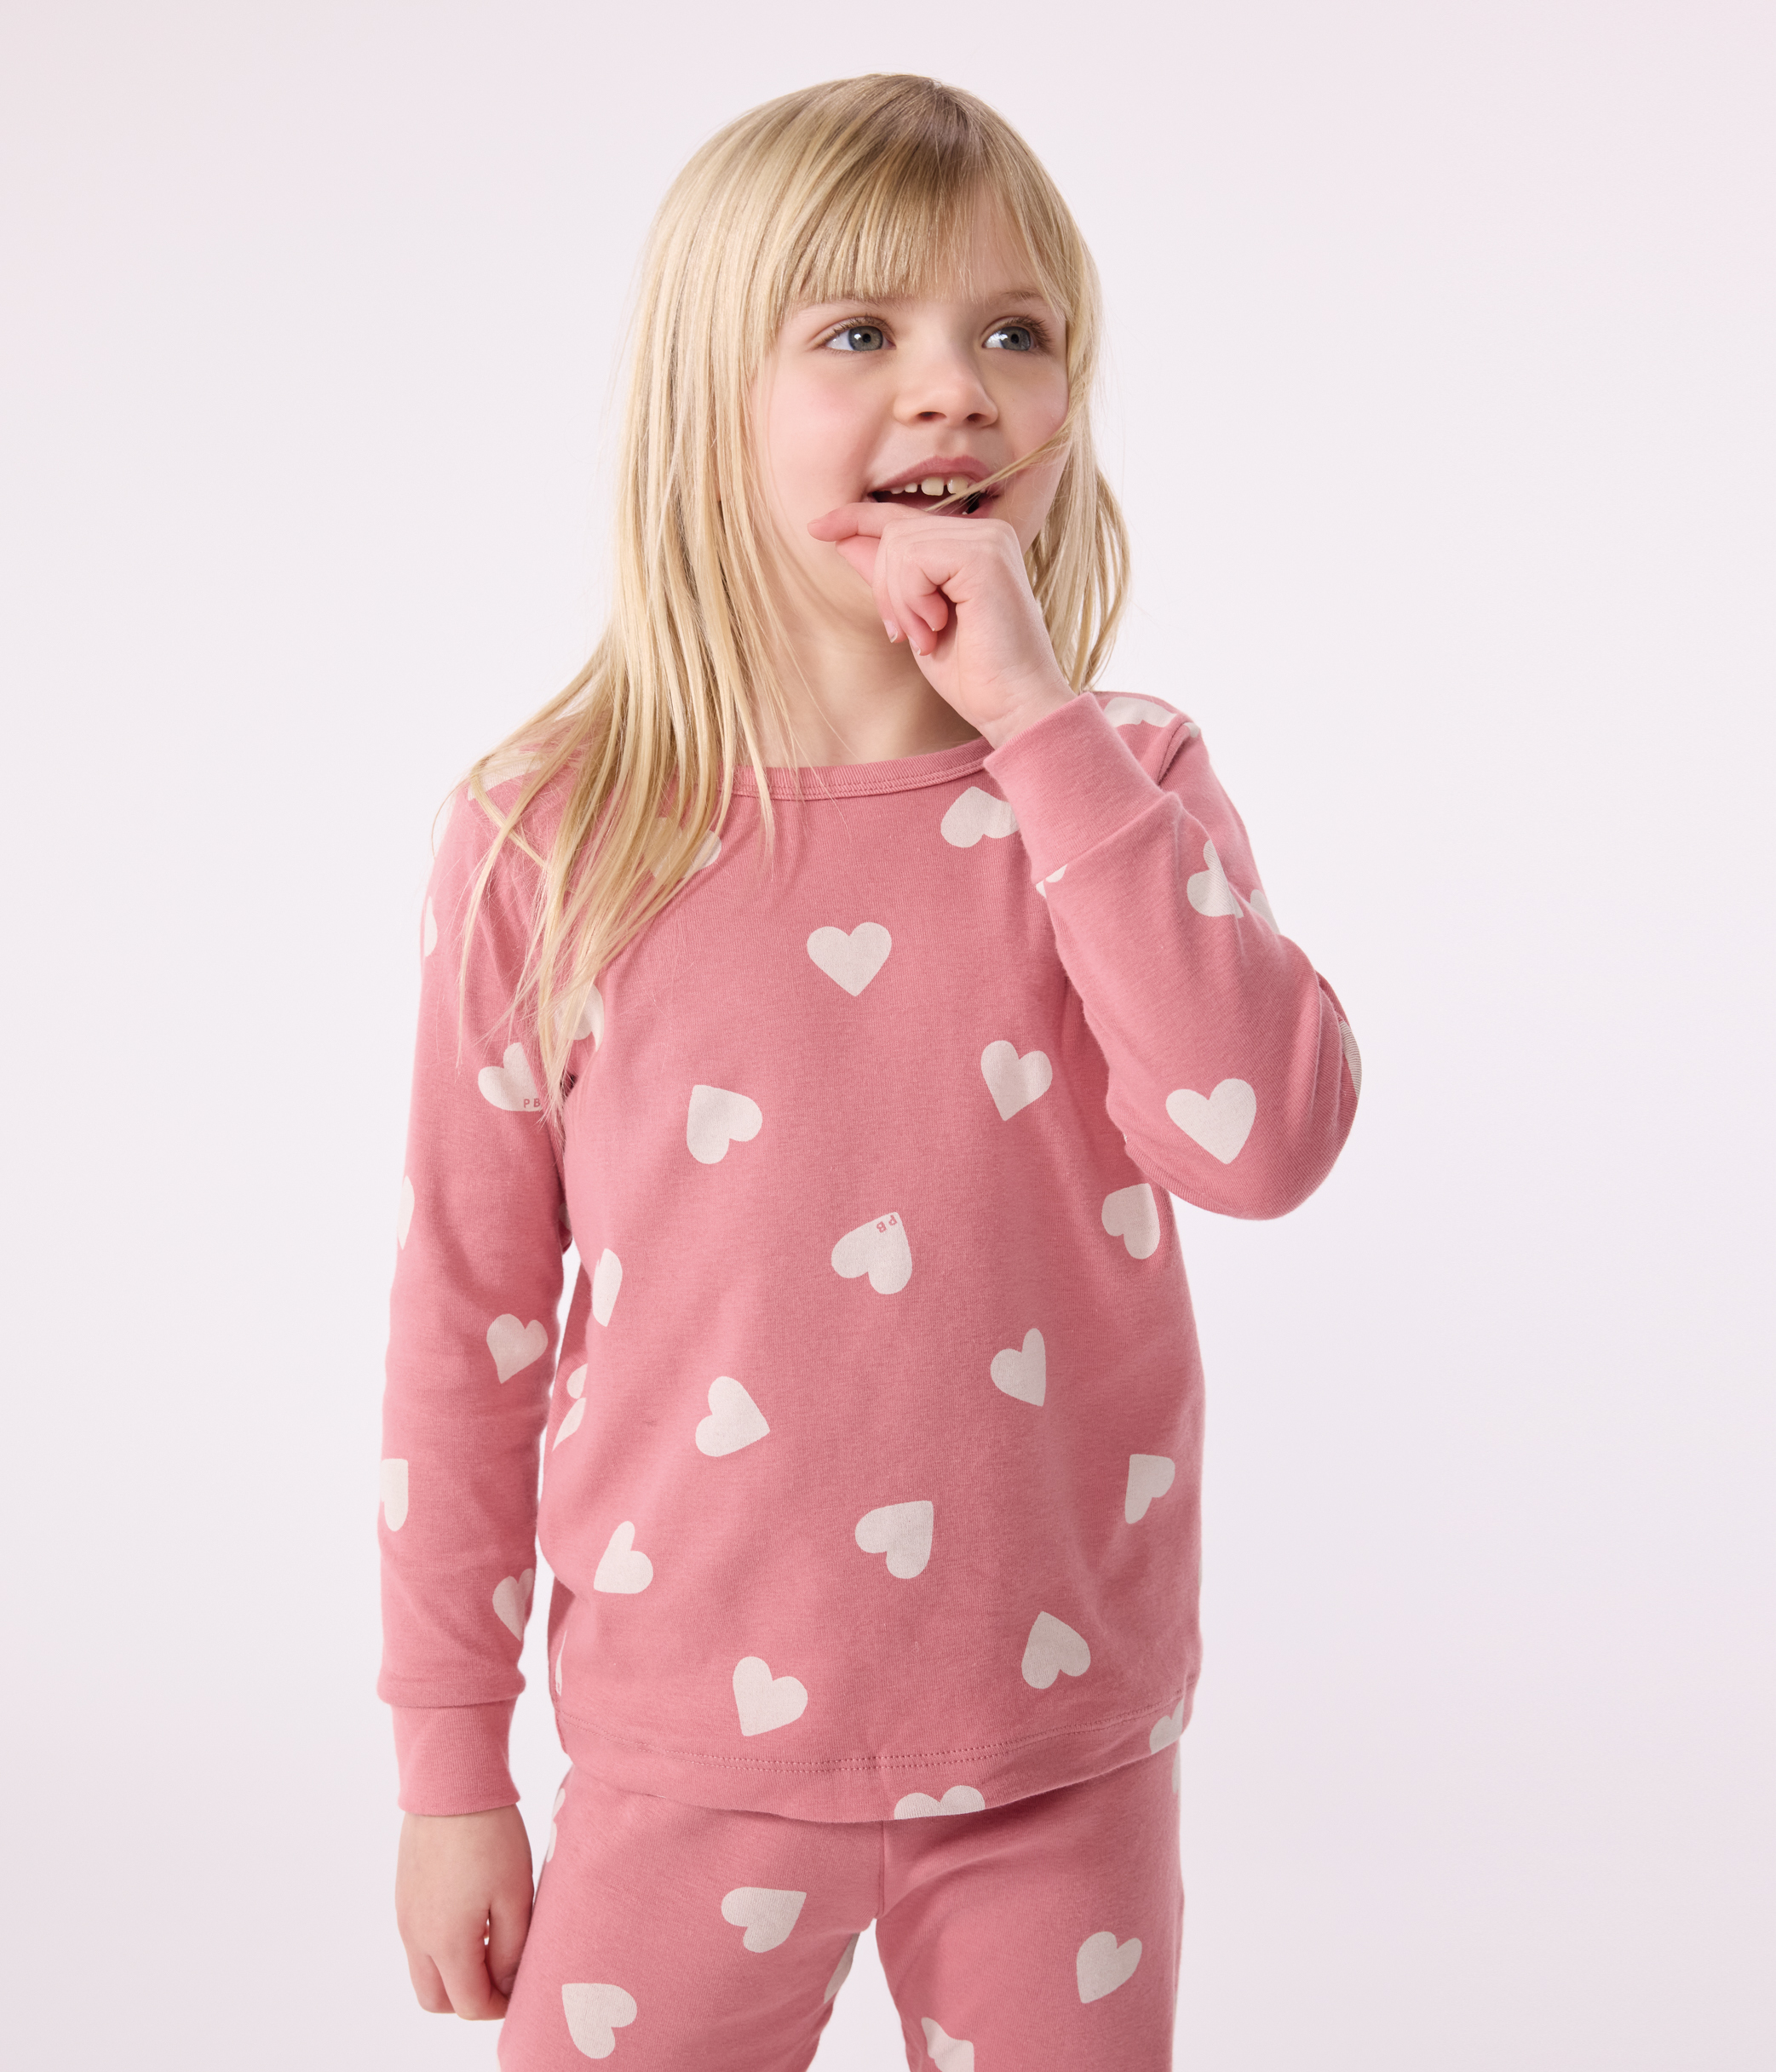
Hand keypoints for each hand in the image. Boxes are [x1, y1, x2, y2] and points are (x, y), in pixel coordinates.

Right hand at [396, 1806, 532, 2019]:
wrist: (450, 1784)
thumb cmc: (490, 1837)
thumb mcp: (515, 1895)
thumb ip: (511, 1950)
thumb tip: (506, 1986)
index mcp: (446, 1943)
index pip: (469, 2005)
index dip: (501, 2007)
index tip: (525, 1989)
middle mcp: (417, 1937)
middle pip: (437, 2000)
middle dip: (470, 1999)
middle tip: (504, 1975)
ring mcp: (405, 1916)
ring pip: (423, 1973)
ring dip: (454, 1974)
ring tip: (491, 1944)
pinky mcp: (404, 1896)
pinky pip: (418, 1943)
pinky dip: (442, 1949)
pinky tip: (473, 1917)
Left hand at [807, 501, 1072, 748]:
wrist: (1014, 706)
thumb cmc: (974, 673)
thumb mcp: (916, 619)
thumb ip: (889, 577)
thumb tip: (844, 539)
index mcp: (974, 544)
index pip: (903, 518)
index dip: (856, 518)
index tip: (816, 528)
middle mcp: (987, 532)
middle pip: (894, 533)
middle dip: (886, 591)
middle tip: (908, 636)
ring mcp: (989, 540)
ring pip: (899, 545)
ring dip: (900, 602)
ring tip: (926, 637)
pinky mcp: (985, 555)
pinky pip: (914, 560)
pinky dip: (912, 600)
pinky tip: (937, 628)